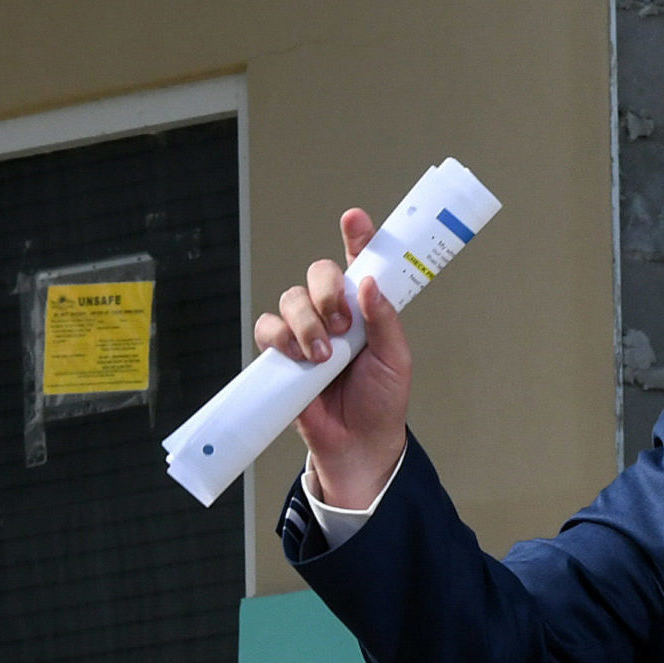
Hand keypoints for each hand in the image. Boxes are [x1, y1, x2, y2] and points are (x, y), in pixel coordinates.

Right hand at [253, 208, 410, 507]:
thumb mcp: (395, 359)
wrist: (357, 444)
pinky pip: (267, 327)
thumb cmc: (382, 401)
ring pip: (291, 298)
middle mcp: (334, 314)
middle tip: (342, 324)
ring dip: (306, 322)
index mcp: (367, 309)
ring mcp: (307, 332)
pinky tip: (298, 358)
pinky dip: (279, 337)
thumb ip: (384, 320)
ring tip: (323, 356)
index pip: (360, 263)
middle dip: (326, 291)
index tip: (355, 218)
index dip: (357, 236)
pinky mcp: (282, 354)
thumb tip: (368, 283)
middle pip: (318, 273)